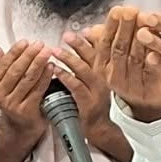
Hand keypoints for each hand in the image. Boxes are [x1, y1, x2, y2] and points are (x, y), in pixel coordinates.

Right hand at [0, 39, 53, 147]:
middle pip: (16, 71)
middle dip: (29, 55)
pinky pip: (38, 90)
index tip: (25, 42)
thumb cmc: (15, 97)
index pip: (2, 65)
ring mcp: (13, 104)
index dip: (14, 52)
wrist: (21, 124)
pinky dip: (46, 77)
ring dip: (39, 63)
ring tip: (47, 52)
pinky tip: (52, 67)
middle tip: (40, 44)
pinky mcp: (27, 110)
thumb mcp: (4, 80)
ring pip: (28, 79)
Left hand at [51, 29, 127, 161]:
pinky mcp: (89, 103)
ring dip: (69, 59)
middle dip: (79, 45)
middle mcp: (103, 81)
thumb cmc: (93, 106)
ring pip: (84, 71)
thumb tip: (80, 54)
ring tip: (55, 51)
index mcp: (104, 74)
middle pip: (92, 58)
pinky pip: (77, 87)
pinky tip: (56, 71)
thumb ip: (87, 68)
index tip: (78, 31)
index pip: (99, 53)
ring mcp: (97, 92)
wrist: (100, 131)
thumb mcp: (94, 85)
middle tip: (66, 35)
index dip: (88, 41)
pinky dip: (66, 77)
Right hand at [95, 7, 160, 121]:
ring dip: (140, 37)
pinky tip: (158, 40)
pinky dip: (154, 53)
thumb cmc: (135, 71)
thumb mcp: (117, 57)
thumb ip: (106, 40)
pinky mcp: (147, 89)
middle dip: (125, 28)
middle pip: (119, 49)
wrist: (153, 99)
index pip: (104, 43)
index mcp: (102, 66)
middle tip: (131, 11)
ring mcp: (130, 84)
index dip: (111, 26)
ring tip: (146, 20)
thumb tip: (91, 28)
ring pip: (134, 57)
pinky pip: (151, 69)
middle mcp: (113, 76)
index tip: (117, 10)